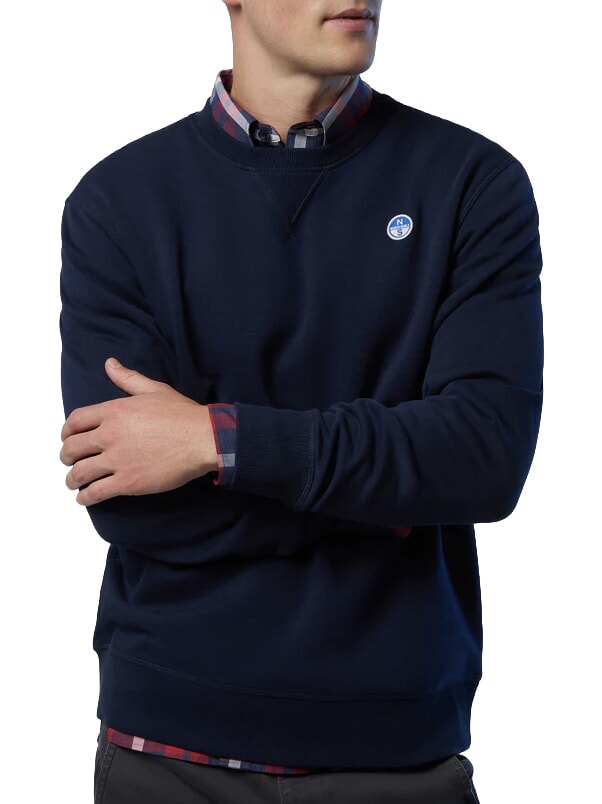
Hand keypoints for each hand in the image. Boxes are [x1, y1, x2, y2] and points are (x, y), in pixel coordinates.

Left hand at [60, 358, 218, 505]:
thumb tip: (110, 364)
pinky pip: (95, 493)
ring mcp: (117, 460)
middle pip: (71, 448)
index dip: (66, 432)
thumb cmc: (182, 414)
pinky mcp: (127, 482)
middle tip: (70, 462)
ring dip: (72, 480)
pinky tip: (86, 498)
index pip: (75, 421)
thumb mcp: (154, 389)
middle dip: (66, 457)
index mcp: (114, 411)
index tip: (68, 438)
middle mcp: (109, 435)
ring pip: (79, 473)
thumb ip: (128, 378)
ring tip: (74, 483)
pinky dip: (85, 498)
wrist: (202, 438)